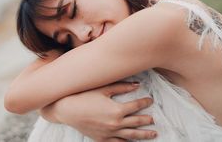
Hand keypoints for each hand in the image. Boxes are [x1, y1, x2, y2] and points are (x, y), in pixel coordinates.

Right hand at [40, 82, 156, 140]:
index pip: (137, 106)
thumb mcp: (104, 88)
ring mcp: (109, 133)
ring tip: (152, 134)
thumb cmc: (84, 96)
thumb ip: (122, 86)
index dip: (145, 102)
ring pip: (131, 135)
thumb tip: (137, 85)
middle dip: (147, 120)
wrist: (67, 110)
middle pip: (137, 122)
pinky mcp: (102, 139)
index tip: (150, 100)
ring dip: (143, 134)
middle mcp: (115, 124)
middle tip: (154, 120)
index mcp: (117, 110)